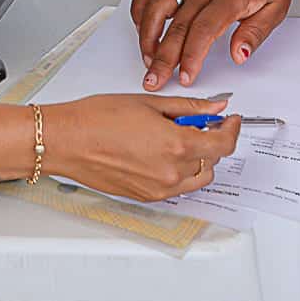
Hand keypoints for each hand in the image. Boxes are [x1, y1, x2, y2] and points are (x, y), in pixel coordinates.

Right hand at [44, 94, 241, 200]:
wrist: (67, 141)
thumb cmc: (97, 118)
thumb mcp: (149, 104)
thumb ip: (188, 108)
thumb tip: (214, 108)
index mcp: (177, 145)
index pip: (223, 144)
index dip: (232, 130)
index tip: (230, 120)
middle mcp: (172, 173)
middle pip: (212, 161)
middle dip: (211, 140)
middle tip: (196, 122)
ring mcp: (159, 189)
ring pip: (197, 178)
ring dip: (197, 159)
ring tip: (175, 138)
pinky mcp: (146, 197)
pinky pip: (176, 187)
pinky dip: (178, 171)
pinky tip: (159, 152)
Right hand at [130, 0, 295, 88]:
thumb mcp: (277, 7)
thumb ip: (255, 33)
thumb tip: (239, 55)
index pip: (204, 30)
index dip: (191, 56)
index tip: (186, 76)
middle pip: (177, 25)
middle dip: (163, 57)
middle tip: (155, 80)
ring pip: (157, 6)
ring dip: (147, 34)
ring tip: (147, 58)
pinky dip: (140, 6)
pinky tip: (140, 27)